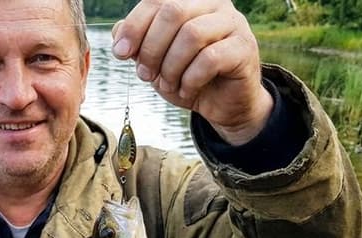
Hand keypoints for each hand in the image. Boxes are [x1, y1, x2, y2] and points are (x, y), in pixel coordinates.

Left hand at [111, 0, 272, 144]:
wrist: (220, 104)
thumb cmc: (187, 76)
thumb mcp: (155, 60)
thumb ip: (138, 42)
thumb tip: (118, 31)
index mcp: (190, 1)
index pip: (156, 0)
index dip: (134, 26)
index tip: (121, 53)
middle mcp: (214, 5)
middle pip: (173, 12)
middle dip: (151, 49)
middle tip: (145, 75)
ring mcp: (232, 24)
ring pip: (192, 35)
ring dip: (171, 67)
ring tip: (169, 85)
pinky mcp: (243, 48)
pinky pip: (210, 58)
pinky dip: (190, 79)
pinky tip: (187, 90)